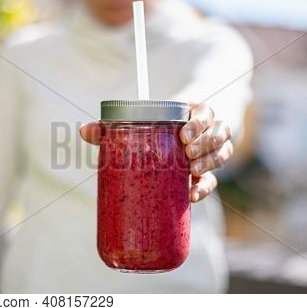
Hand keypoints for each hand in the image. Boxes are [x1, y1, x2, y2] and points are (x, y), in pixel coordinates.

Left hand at [79, 101, 232, 202]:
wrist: (172, 143)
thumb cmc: (153, 129)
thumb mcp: (139, 124)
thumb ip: (111, 128)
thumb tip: (83, 131)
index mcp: (193, 114)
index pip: (207, 112)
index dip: (200, 123)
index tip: (182, 135)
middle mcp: (207, 131)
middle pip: (220, 133)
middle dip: (206, 145)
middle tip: (187, 154)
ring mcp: (210, 152)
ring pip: (223, 154)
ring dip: (211, 163)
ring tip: (192, 172)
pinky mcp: (207, 173)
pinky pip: (214, 179)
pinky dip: (206, 187)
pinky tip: (192, 195)